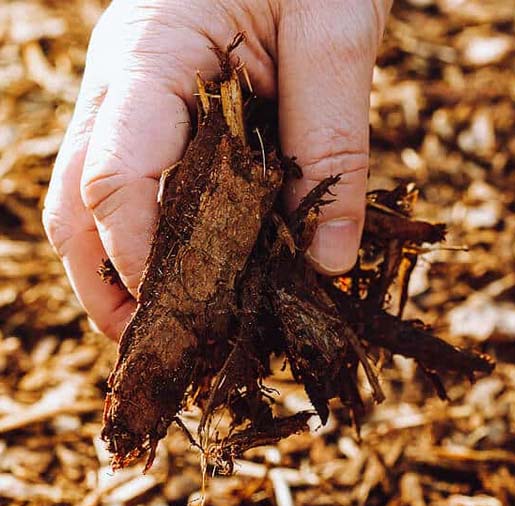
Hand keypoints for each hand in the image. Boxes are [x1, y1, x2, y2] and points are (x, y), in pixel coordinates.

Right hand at [44, 0, 388, 338]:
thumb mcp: (336, 37)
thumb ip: (334, 145)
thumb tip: (326, 263)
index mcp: (148, 56)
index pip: (115, 178)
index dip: (141, 261)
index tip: (187, 320)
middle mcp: (120, 85)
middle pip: (77, 206)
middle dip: (108, 290)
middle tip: (161, 357)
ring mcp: (131, 101)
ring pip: (91, 206)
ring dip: (122, 279)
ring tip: (175, 341)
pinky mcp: (160, 117)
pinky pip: (136, 192)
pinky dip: (155, 247)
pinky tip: (198, 288)